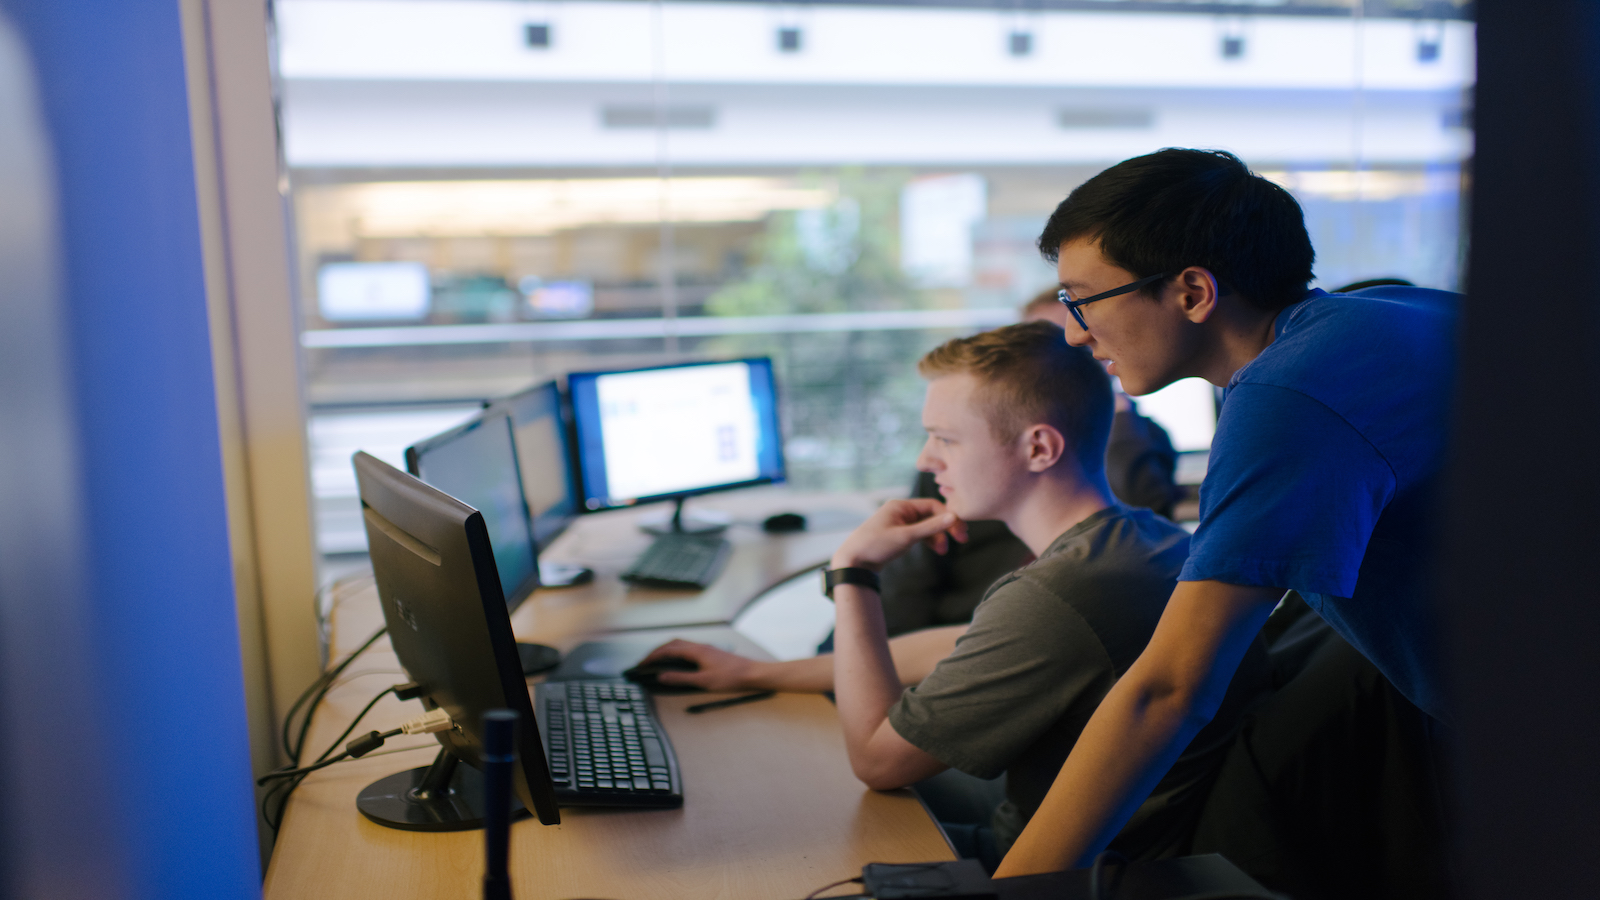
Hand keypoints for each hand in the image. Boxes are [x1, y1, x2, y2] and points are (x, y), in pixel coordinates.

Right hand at [637, 639, 761, 691]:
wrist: (753, 674)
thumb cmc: (731, 678)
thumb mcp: (703, 682)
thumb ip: (681, 679)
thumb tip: (662, 676)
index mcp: (696, 651)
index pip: (668, 650)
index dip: (652, 656)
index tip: (642, 664)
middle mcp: (700, 646)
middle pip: (673, 644)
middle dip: (657, 651)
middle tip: (646, 661)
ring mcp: (706, 648)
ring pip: (681, 644)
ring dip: (667, 650)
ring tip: (658, 661)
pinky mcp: (712, 653)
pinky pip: (689, 648)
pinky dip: (678, 653)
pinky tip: (678, 662)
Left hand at [830, 498, 967, 571]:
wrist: (854, 562)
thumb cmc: (876, 546)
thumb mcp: (906, 537)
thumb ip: (930, 527)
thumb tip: (954, 517)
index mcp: (900, 505)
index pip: (932, 505)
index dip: (948, 517)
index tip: (960, 532)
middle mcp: (900, 511)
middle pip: (931, 515)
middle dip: (945, 527)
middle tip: (961, 539)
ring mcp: (899, 522)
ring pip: (926, 525)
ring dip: (937, 536)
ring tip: (942, 551)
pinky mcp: (898, 534)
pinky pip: (919, 533)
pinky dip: (928, 540)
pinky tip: (936, 548)